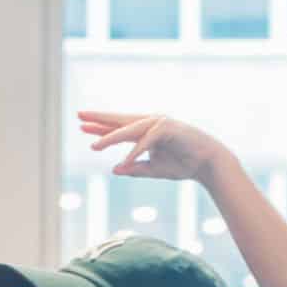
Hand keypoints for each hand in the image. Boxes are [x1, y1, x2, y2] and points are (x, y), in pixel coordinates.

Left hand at [78, 111, 230, 182]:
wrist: (206, 164)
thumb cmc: (182, 164)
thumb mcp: (152, 170)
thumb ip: (134, 168)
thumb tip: (114, 169)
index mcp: (145, 132)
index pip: (118, 128)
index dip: (100, 127)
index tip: (81, 126)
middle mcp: (150, 124)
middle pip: (120, 120)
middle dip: (99, 119)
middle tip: (79, 116)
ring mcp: (159, 124)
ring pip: (130, 129)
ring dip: (112, 137)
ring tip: (94, 146)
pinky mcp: (169, 129)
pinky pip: (147, 141)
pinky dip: (136, 151)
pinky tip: (124, 161)